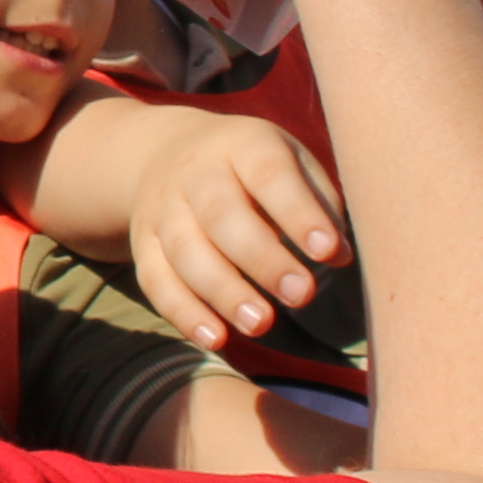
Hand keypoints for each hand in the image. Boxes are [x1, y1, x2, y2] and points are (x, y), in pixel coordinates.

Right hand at [125, 109, 355, 347]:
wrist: (168, 152)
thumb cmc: (252, 168)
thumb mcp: (290, 162)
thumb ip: (319, 204)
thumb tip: (341, 256)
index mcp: (243, 143)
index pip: (269, 173)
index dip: (298, 212)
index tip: (327, 250)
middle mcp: (196, 172)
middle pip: (221, 214)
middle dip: (262, 258)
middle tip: (301, 295)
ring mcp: (163, 208)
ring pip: (185, 251)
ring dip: (223, 292)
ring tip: (262, 324)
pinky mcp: (142, 243)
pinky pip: (155, 280)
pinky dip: (184, 313)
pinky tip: (217, 339)